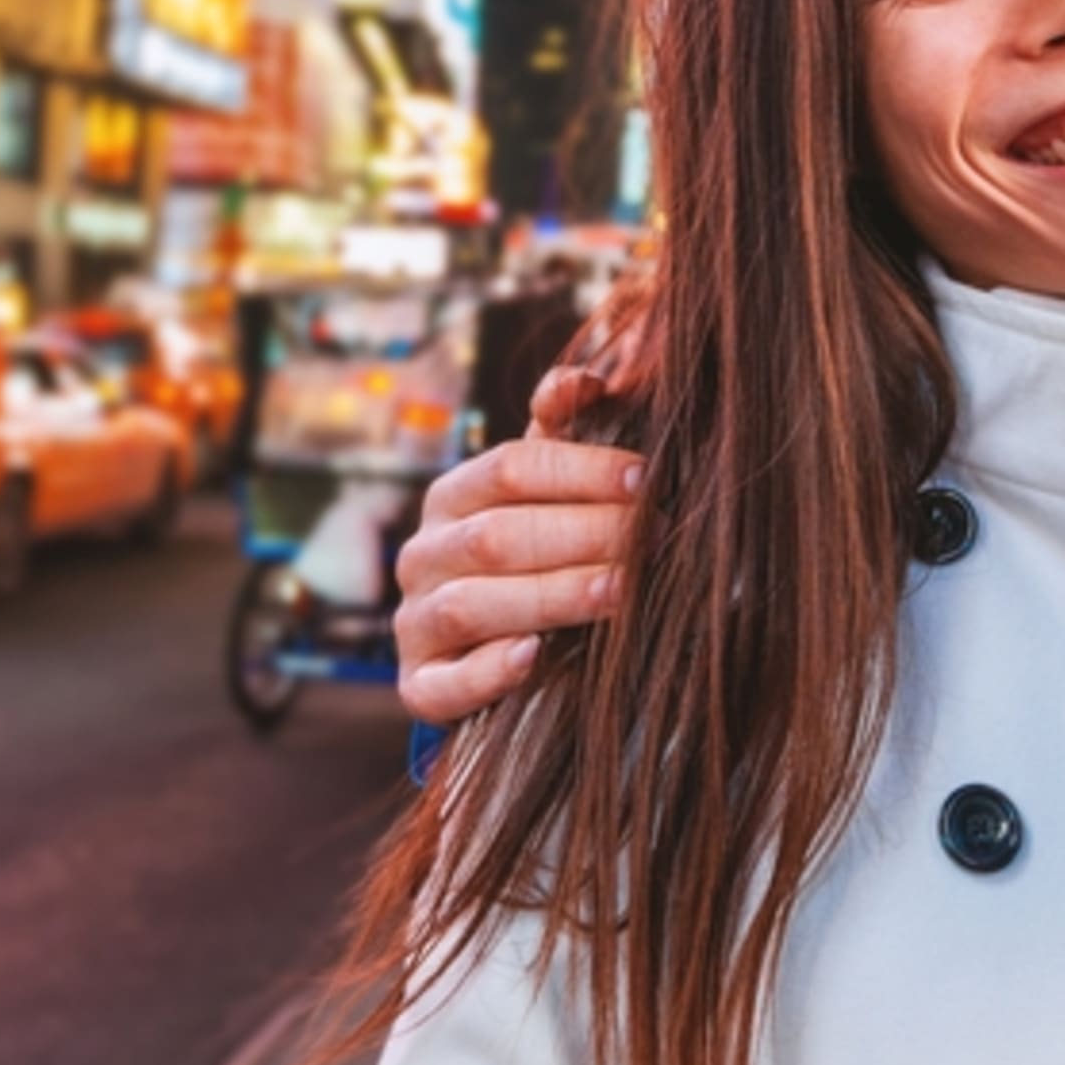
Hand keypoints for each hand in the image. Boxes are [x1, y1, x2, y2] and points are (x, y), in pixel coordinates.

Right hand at [395, 369, 641, 724]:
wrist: (494, 656)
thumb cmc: (533, 560)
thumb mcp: (544, 498)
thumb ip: (561, 439)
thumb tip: (587, 378)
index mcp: (452, 497)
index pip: (508, 468)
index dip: (578, 470)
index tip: (644, 480)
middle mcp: (422, 556)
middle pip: (496, 536)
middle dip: (580, 534)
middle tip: (650, 539)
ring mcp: (414, 623)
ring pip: (471, 604)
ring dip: (551, 596)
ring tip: (619, 591)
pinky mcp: (420, 686)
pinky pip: (445, 683)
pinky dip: (487, 671)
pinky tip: (534, 657)